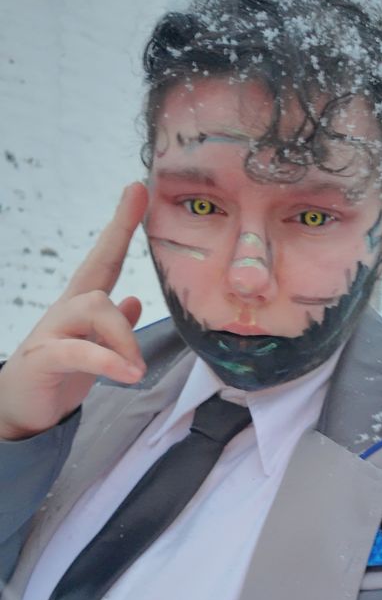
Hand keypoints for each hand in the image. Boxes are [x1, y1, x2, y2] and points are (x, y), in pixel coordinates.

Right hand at [0, 183, 148, 439]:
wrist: (20, 411)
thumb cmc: (58, 376)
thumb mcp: (92, 348)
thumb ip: (113, 326)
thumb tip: (134, 300)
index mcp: (79, 307)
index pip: (103, 259)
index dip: (121, 225)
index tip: (138, 189)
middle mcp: (63, 311)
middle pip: (98, 286)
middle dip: (125, 306)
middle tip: (142, 360)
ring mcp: (50, 333)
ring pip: (93, 310)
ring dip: (123, 341)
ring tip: (136, 373)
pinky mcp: (41, 360)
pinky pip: (79, 352)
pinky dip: (108, 362)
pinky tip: (130, 375)